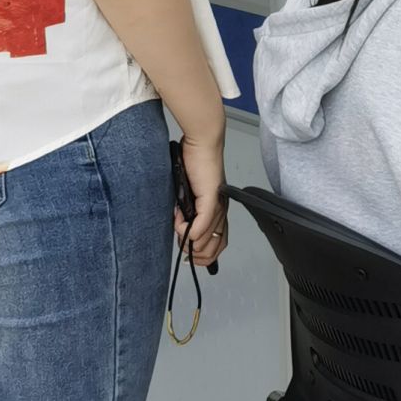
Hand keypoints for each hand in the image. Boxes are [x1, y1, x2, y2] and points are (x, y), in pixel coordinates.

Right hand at [177, 131, 228, 268]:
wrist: (201, 144)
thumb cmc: (195, 164)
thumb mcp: (189, 194)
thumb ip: (187, 212)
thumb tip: (181, 229)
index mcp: (218, 211)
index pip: (219, 244)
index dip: (205, 256)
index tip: (190, 257)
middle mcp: (221, 211)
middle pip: (215, 246)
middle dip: (196, 252)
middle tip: (181, 242)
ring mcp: (217, 205)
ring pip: (207, 237)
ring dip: (188, 238)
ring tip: (179, 227)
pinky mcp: (210, 198)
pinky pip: (204, 223)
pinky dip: (192, 231)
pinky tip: (183, 228)